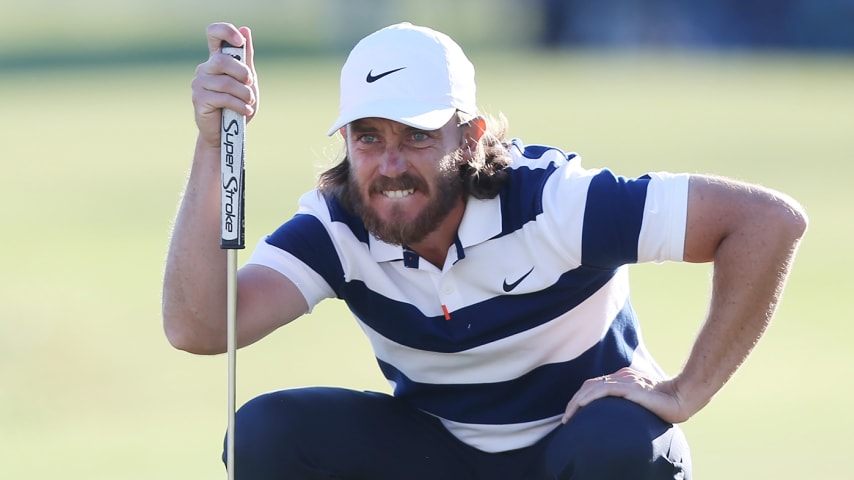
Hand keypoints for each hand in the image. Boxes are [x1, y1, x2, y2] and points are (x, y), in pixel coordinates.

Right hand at [191, 23, 258, 147]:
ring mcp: (199, 83)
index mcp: (216, 60)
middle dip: (243, 73)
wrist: (226, 133)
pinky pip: (223, 98)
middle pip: (222, 60)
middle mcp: (205, 69)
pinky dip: (240, 105)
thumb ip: (246, 58)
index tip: (240, 42)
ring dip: (244, 94)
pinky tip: (246, 111)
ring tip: (249, 103)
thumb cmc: (237, 105)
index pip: (214, 33)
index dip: (226, 31)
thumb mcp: (247, 81)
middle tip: (250, 84)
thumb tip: (245, 30)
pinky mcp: (199, 99)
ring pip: (226, 82)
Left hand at [561, 367, 694, 424]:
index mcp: (624, 378)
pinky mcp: (630, 387)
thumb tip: (617, 417)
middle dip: (574, 401)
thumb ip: (628, 402)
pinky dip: (590, 397)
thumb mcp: (642, 401)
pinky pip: (604, 390)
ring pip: (592, 387)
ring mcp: (625, 380)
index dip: (581, 398)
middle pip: (589, 385)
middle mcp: (622, 376)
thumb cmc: (666, 403)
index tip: (573, 413)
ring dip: (577, 402)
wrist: (683, 397)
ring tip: (569, 417)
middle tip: (566, 418)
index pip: (595, 385)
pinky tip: (582, 406)